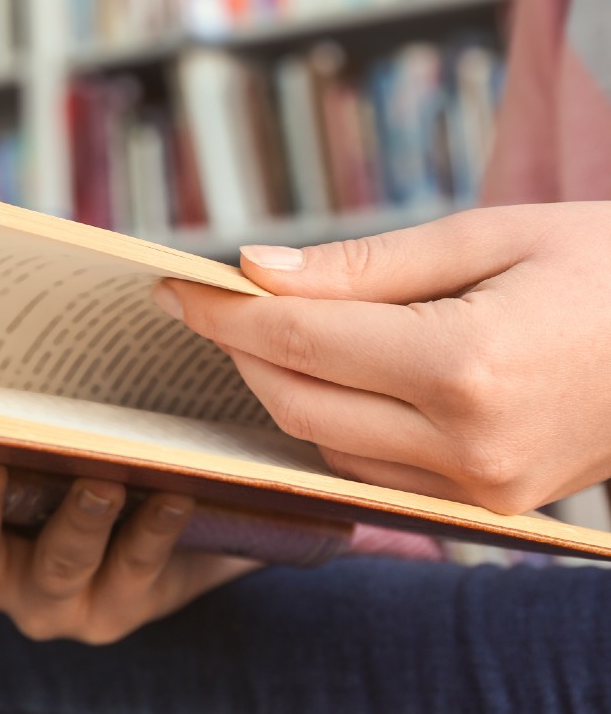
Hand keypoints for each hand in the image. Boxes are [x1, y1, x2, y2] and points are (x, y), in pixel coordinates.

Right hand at [0, 462, 258, 643]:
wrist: (177, 534)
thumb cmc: (85, 461)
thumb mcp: (34, 433)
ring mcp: (51, 599)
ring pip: (56, 562)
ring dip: (76, 520)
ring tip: (101, 480)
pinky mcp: (116, 609)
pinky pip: (135, 568)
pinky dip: (153, 531)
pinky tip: (171, 494)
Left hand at [155, 202, 610, 515]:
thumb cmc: (606, 264)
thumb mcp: (490, 235)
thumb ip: (364, 265)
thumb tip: (257, 270)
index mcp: (468, 366)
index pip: (300, 342)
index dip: (224, 313)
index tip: (173, 286)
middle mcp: (468, 445)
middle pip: (298, 400)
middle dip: (240, 350)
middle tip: (206, 301)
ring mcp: (480, 488)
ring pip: (325, 440)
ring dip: (280, 384)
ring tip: (258, 328)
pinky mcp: (486, 504)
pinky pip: (369, 465)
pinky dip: (329, 419)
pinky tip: (318, 372)